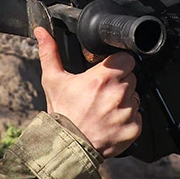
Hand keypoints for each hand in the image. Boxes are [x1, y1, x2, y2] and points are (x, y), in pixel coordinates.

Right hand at [35, 27, 141, 157]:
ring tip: (104, 108)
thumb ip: (49, 52)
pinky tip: (110, 121)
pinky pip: (137, 117)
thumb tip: (42, 32)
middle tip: (101, 92)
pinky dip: (127, 119)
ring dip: (124, 100)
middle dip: (119, 82)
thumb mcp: (53, 80)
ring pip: (135, 97)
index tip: (108, 71)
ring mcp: (128, 112)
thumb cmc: (61, 114)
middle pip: (131, 77)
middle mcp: (118, 94)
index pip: (126, 59)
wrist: (67, 146)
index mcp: (103, 77)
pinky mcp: (133, 129)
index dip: (117, 63)